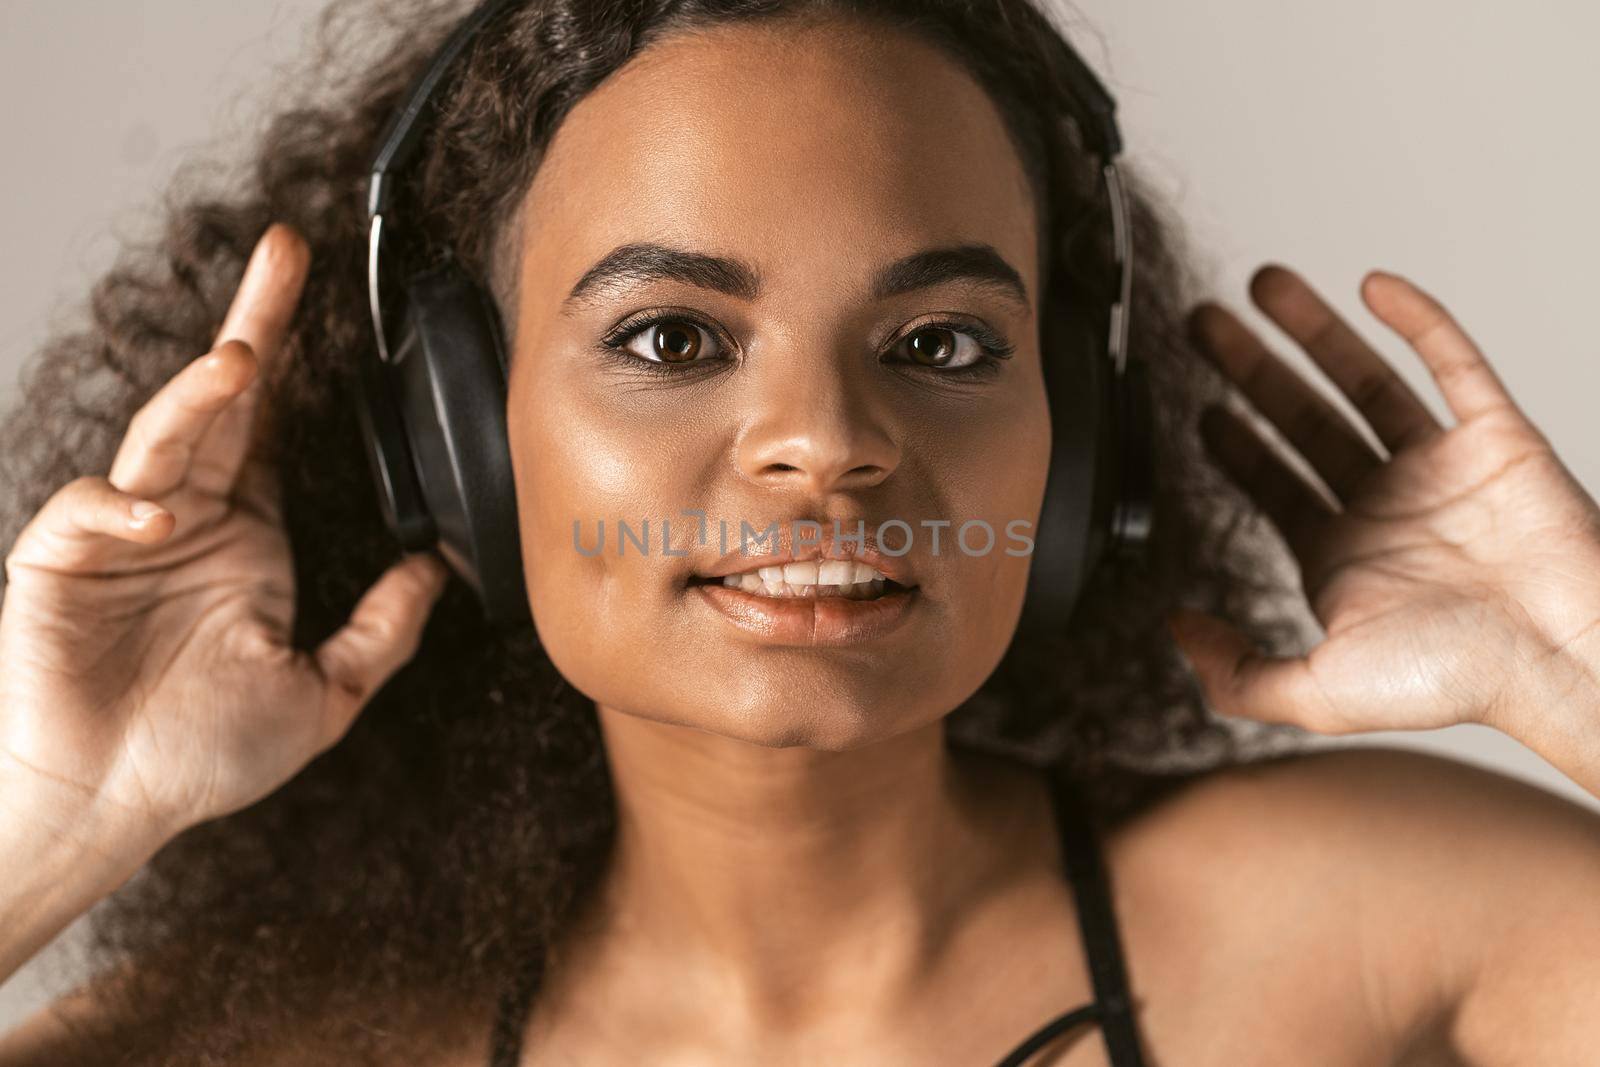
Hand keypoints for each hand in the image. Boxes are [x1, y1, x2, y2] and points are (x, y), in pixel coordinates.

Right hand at [0, 223, 449, 845]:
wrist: (110, 809)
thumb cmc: (198, 756)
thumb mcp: (321, 694)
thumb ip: (380, 633)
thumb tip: (437, 574)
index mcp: (244, 535)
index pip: (273, 426)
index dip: (293, 360)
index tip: (324, 296)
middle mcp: (185, 518)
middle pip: (221, 401)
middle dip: (254, 324)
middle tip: (288, 253)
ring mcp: (120, 534)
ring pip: (160, 437)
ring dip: (197, 396)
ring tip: (240, 360)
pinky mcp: (59, 562)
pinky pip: (86, 510)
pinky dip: (118, 506)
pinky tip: (157, 520)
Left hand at [1171, 264, 1599, 740]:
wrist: (1565, 658)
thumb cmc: (1456, 680)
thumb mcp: (1316, 691)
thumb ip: (1234, 672)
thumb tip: (1175, 629)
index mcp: (1342, 558)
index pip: (1274, 484)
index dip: (1235, 444)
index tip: (1199, 405)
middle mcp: (1386, 506)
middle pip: (1302, 421)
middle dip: (1252, 370)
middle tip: (1203, 323)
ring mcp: (1440, 468)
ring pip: (1363, 380)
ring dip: (1313, 331)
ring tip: (1261, 283)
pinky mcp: (1497, 436)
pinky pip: (1452, 361)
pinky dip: (1415, 319)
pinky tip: (1370, 286)